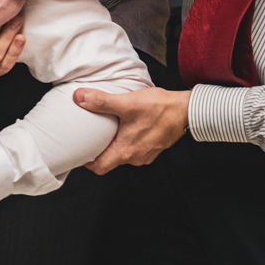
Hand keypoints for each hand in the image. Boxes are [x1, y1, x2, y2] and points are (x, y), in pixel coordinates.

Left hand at [73, 87, 189, 173]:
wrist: (186, 110)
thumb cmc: (159, 109)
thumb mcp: (126, 103)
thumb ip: (101, 101)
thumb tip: (79, 97)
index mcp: (125, 152)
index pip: (99, 168)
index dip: (86, 162)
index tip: (78, 150)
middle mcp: (135, 157)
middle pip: (109, 161)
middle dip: (97, 151)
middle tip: (87, 138)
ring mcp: (145, 154)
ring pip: (122, 155)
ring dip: (113, 145)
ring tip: (104, 131)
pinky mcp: (153, 147)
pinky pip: (134, 149)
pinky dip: (126, 141)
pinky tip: (123, 127)